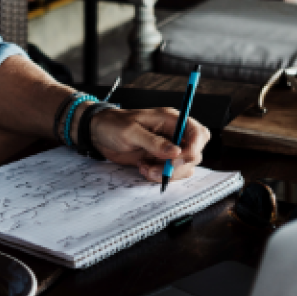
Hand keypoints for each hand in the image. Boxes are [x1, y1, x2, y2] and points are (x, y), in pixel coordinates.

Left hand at [90, 107, 209, 182]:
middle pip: (194, 153)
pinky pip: (171, 173)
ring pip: (184, 167)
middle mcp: (173, 134)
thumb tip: (175, 151)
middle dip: (178, 165)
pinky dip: (159, 175)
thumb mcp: (130, 131)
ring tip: (145, 168)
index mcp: (170, 119)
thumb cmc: (113, 125)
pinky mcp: (160, 160)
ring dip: (167, 173)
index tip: (178, 159)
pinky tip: (143, 168)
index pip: (198, 133)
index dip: (195, 147)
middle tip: (157, 167)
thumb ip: (153, 142)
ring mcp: (168, 148)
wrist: (98, 134)